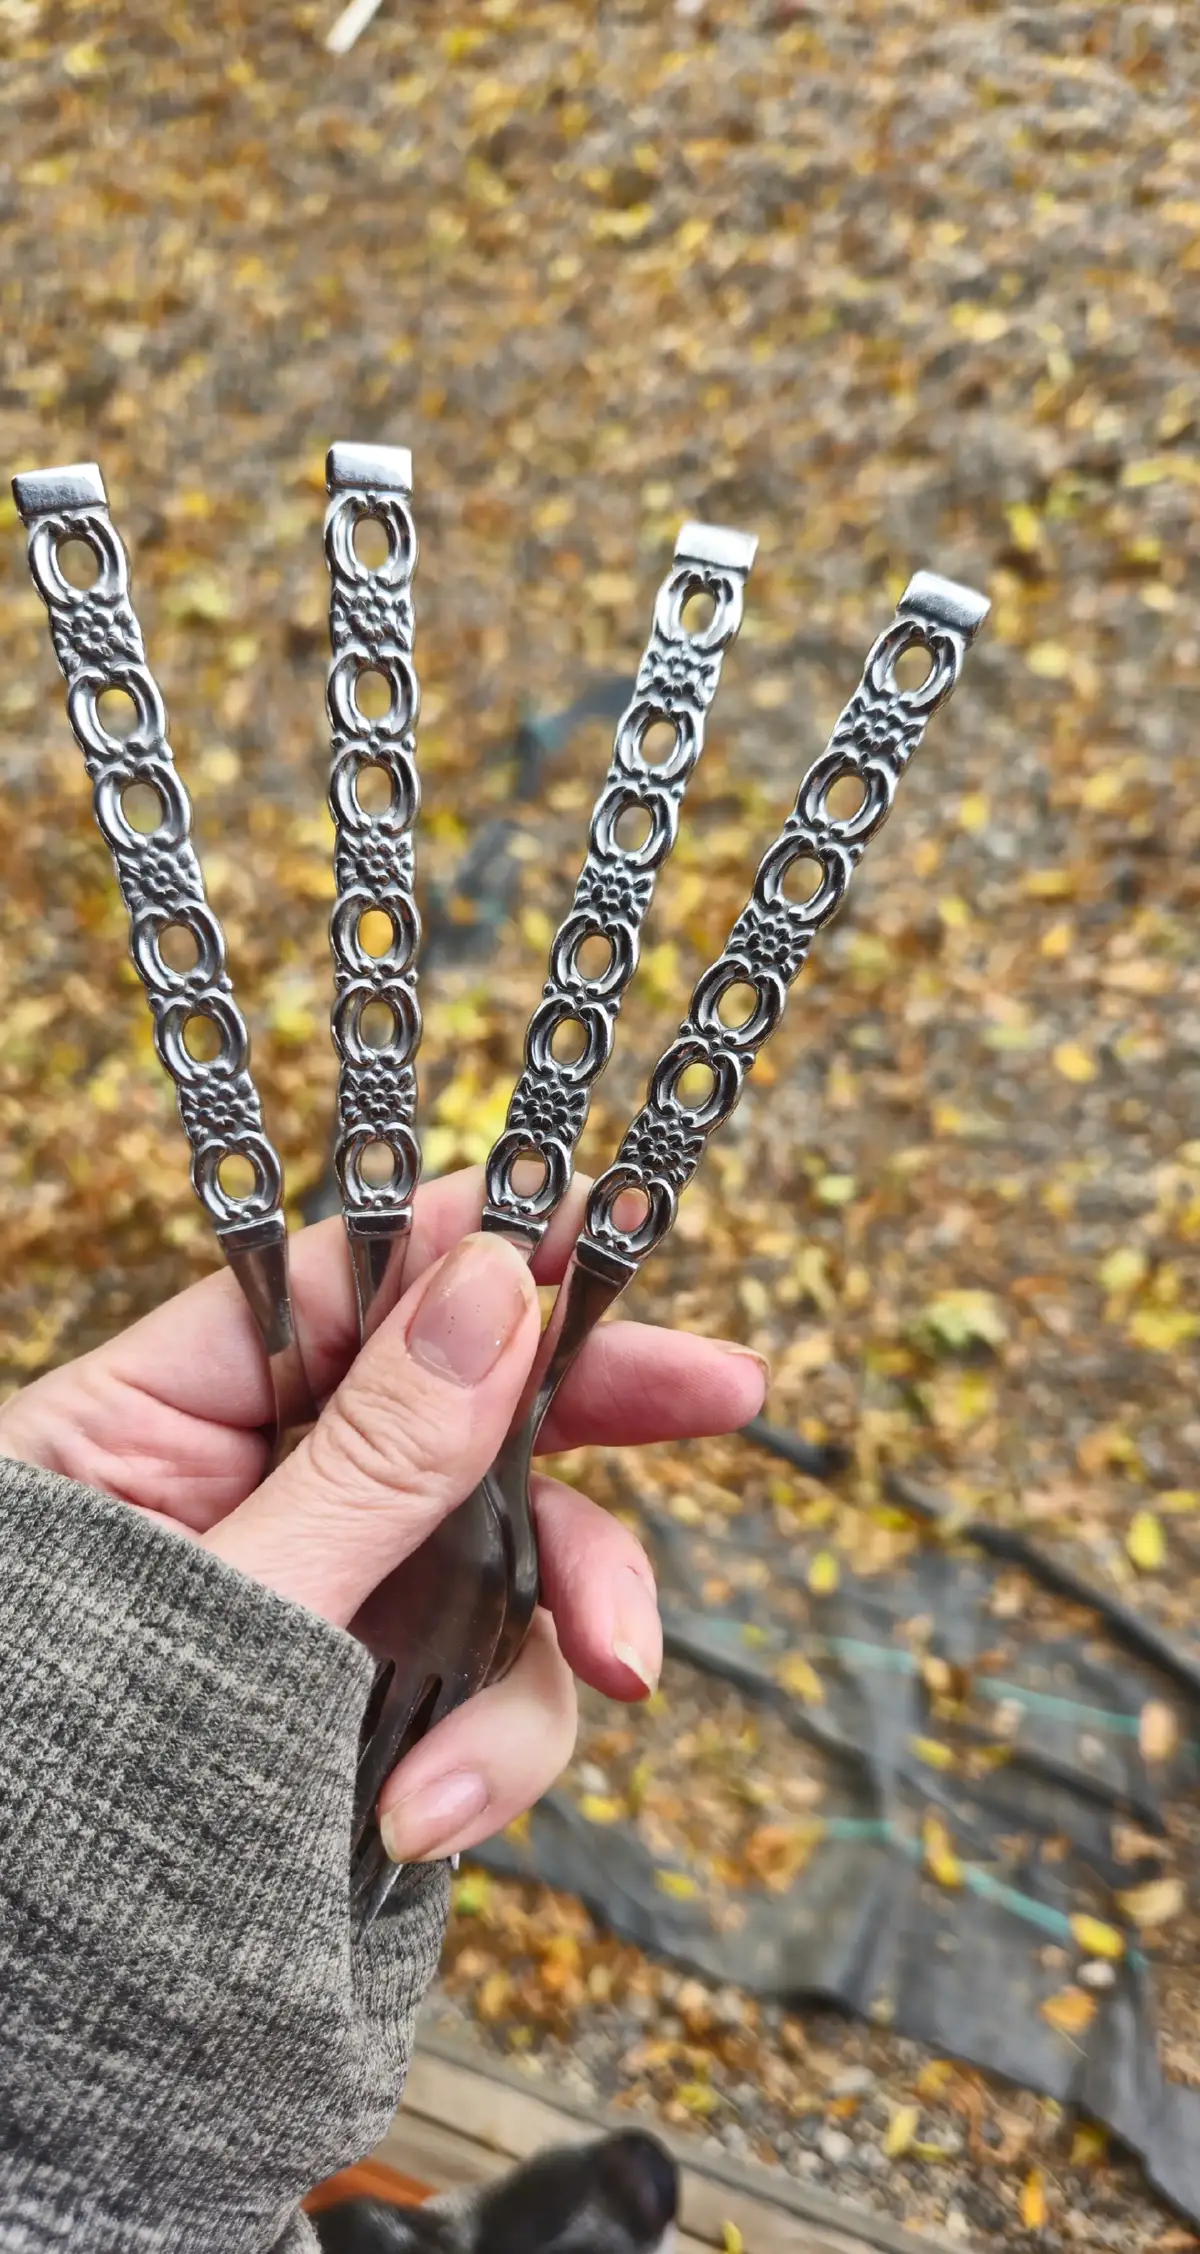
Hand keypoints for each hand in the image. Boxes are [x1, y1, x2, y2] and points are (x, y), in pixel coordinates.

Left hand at [0, 1165, 766, 1863]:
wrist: (8, 2008)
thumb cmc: (42, 1771)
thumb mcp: (220, 1600)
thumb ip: (365, 1460)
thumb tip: (492, 1290)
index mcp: (169, 1414)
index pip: (350, 1282)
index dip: (485, 1246)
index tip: (612, 1224)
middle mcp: (267, 1489)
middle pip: (465, 1406)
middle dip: (592, 1424)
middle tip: (726, 1393)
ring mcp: (330, 1596)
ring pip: (500, 1565)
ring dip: (535, 1664)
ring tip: (462, 1784)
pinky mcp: (370, 1698)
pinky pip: (479, 1688)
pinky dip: (483, 1755)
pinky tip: (423, 1820)